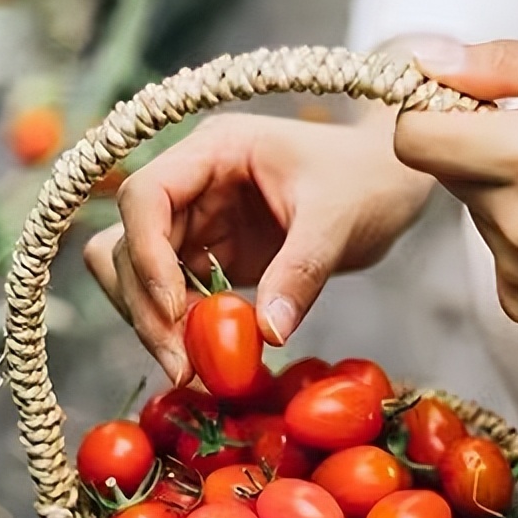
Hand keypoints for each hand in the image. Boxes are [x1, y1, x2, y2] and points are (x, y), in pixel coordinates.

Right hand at [83, 110, 432, 382]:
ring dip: (153, 321)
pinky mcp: (210, 257)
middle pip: (127, 243)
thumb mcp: (339, 220)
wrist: (391, 183)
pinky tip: (208, 359)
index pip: (145, 196)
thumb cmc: (369, 179)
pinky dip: (179, 329)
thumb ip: (301, 272)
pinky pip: (172, 298)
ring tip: (192, 367)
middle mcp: (192, 183)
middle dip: (144, 304)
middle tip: (181, 364)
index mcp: (214, 150)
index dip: (146, 254)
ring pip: (136, 275)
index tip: (176, 309)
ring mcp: (196, 221)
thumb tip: (268, 334)